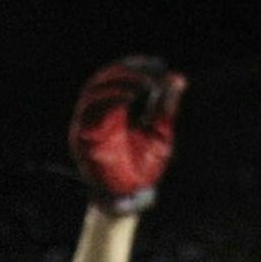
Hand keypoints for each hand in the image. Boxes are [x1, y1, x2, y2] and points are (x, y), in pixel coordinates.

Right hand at [70, 57, 185, 214]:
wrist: (130, 196)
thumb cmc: (143, 167)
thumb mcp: (161, 131)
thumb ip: (166, 107)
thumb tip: (178, 79)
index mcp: (115, 109)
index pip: (120, 76)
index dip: (138, 66)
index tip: (160, 65)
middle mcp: (99, 113)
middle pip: (107, 77)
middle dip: (132, 70)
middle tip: (155, 71)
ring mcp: (88, 123)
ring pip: (96, 87)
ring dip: (122, 80)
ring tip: (146, 82)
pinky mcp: (83, 136)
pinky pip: (92, 107)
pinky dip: (113, 95)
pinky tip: (133, 94)